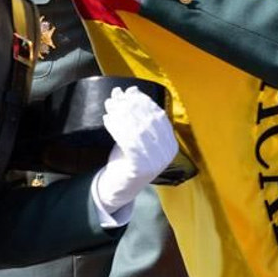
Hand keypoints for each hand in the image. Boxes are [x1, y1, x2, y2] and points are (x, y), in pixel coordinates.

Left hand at [92, 87, 177, 215]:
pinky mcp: (141, 168)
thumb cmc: (128, 158)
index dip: (143, 101)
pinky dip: (116, 127)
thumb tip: (129, 89)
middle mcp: (167, 153)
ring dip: (120, 114)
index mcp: (171, 144)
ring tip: (108, 106)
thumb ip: (134, 115)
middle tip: (114, 98)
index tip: (128, 91)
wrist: (120, 187)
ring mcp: (156, 162)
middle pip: (147, 121)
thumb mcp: (134, 134)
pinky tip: (107, 120)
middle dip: (129, 106)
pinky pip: (128, 142)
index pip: (158, 116)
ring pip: (137, 130)